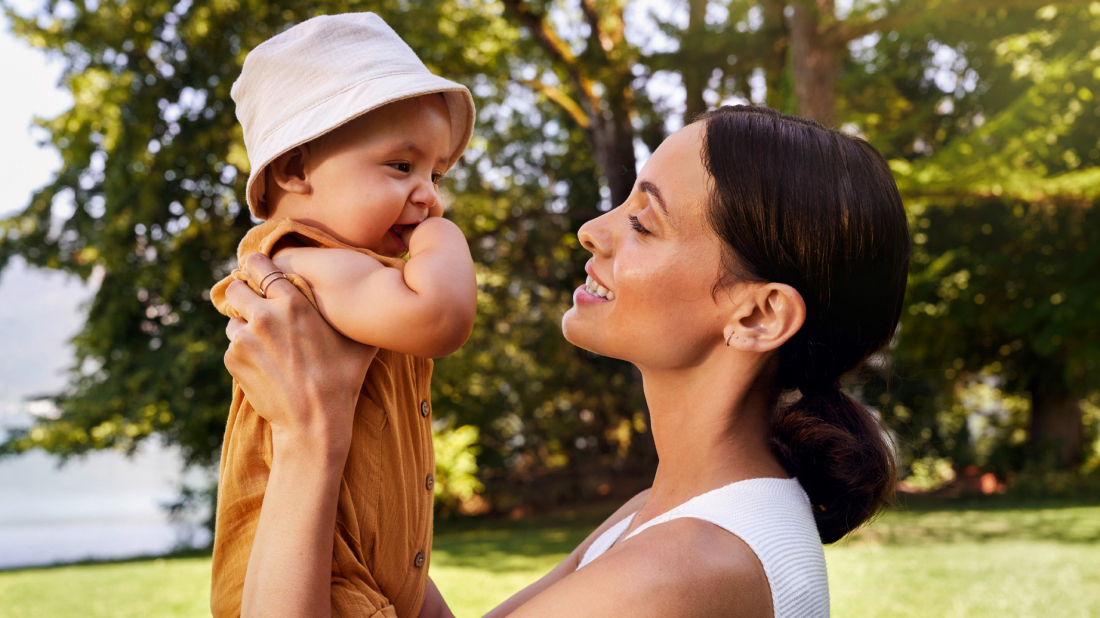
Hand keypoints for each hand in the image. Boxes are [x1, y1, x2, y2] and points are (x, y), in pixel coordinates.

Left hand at [223, 252, 377, 462]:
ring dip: (245, 328)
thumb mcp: (357, 341)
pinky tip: (266, 367)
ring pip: (234, 321)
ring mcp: (245, 338)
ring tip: (268, 347)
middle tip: (257, 307)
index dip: (257, 266)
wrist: (314, 422)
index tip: (258, 271)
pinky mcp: (234, 360)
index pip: (259, 265)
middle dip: (244, 295)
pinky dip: (244, 353)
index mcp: (293, 302)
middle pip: (236, 288)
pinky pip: (233, 347)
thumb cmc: (342, 380)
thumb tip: (373, 298)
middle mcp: (265, 315)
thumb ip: (351, 314)